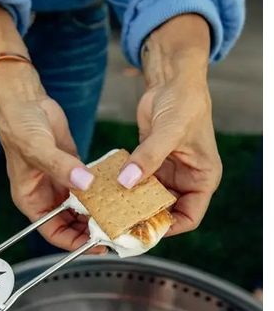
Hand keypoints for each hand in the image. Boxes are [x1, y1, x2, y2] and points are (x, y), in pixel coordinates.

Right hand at [0, 62, 106, 251]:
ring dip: (98, 211)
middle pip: (69, 223)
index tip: (95, 245)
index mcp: (31, 198)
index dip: (73, 242)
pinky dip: (102, 190)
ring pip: (81, 206)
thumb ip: (61, 167)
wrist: (25, 102)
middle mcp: (46, 194)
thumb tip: (86, 185)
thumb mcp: (37, 149)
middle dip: (89, 229)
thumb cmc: (20, 127)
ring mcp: (61, 182)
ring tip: (120, 216)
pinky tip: (118, 192)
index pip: (52, 231)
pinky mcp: (73, 168)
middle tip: (114, 231)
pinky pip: (89, 186)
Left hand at [117, 14, 221, 234]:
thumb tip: (127, 181)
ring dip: (131, 204)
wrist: (171, 81)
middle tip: (120, 224)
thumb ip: (149, 157)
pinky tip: (107, 191)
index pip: (189, 217)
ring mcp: (167, 173)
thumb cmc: (184, 103)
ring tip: (109, 211)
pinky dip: (124, 187)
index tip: (143, 229)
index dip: (168, 228)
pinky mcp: (150, 163)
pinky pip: (136, 182)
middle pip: (165, 212)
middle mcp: (185, 180)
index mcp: (202, 179)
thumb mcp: (169, 131)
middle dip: (145, 219)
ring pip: (148, 199)